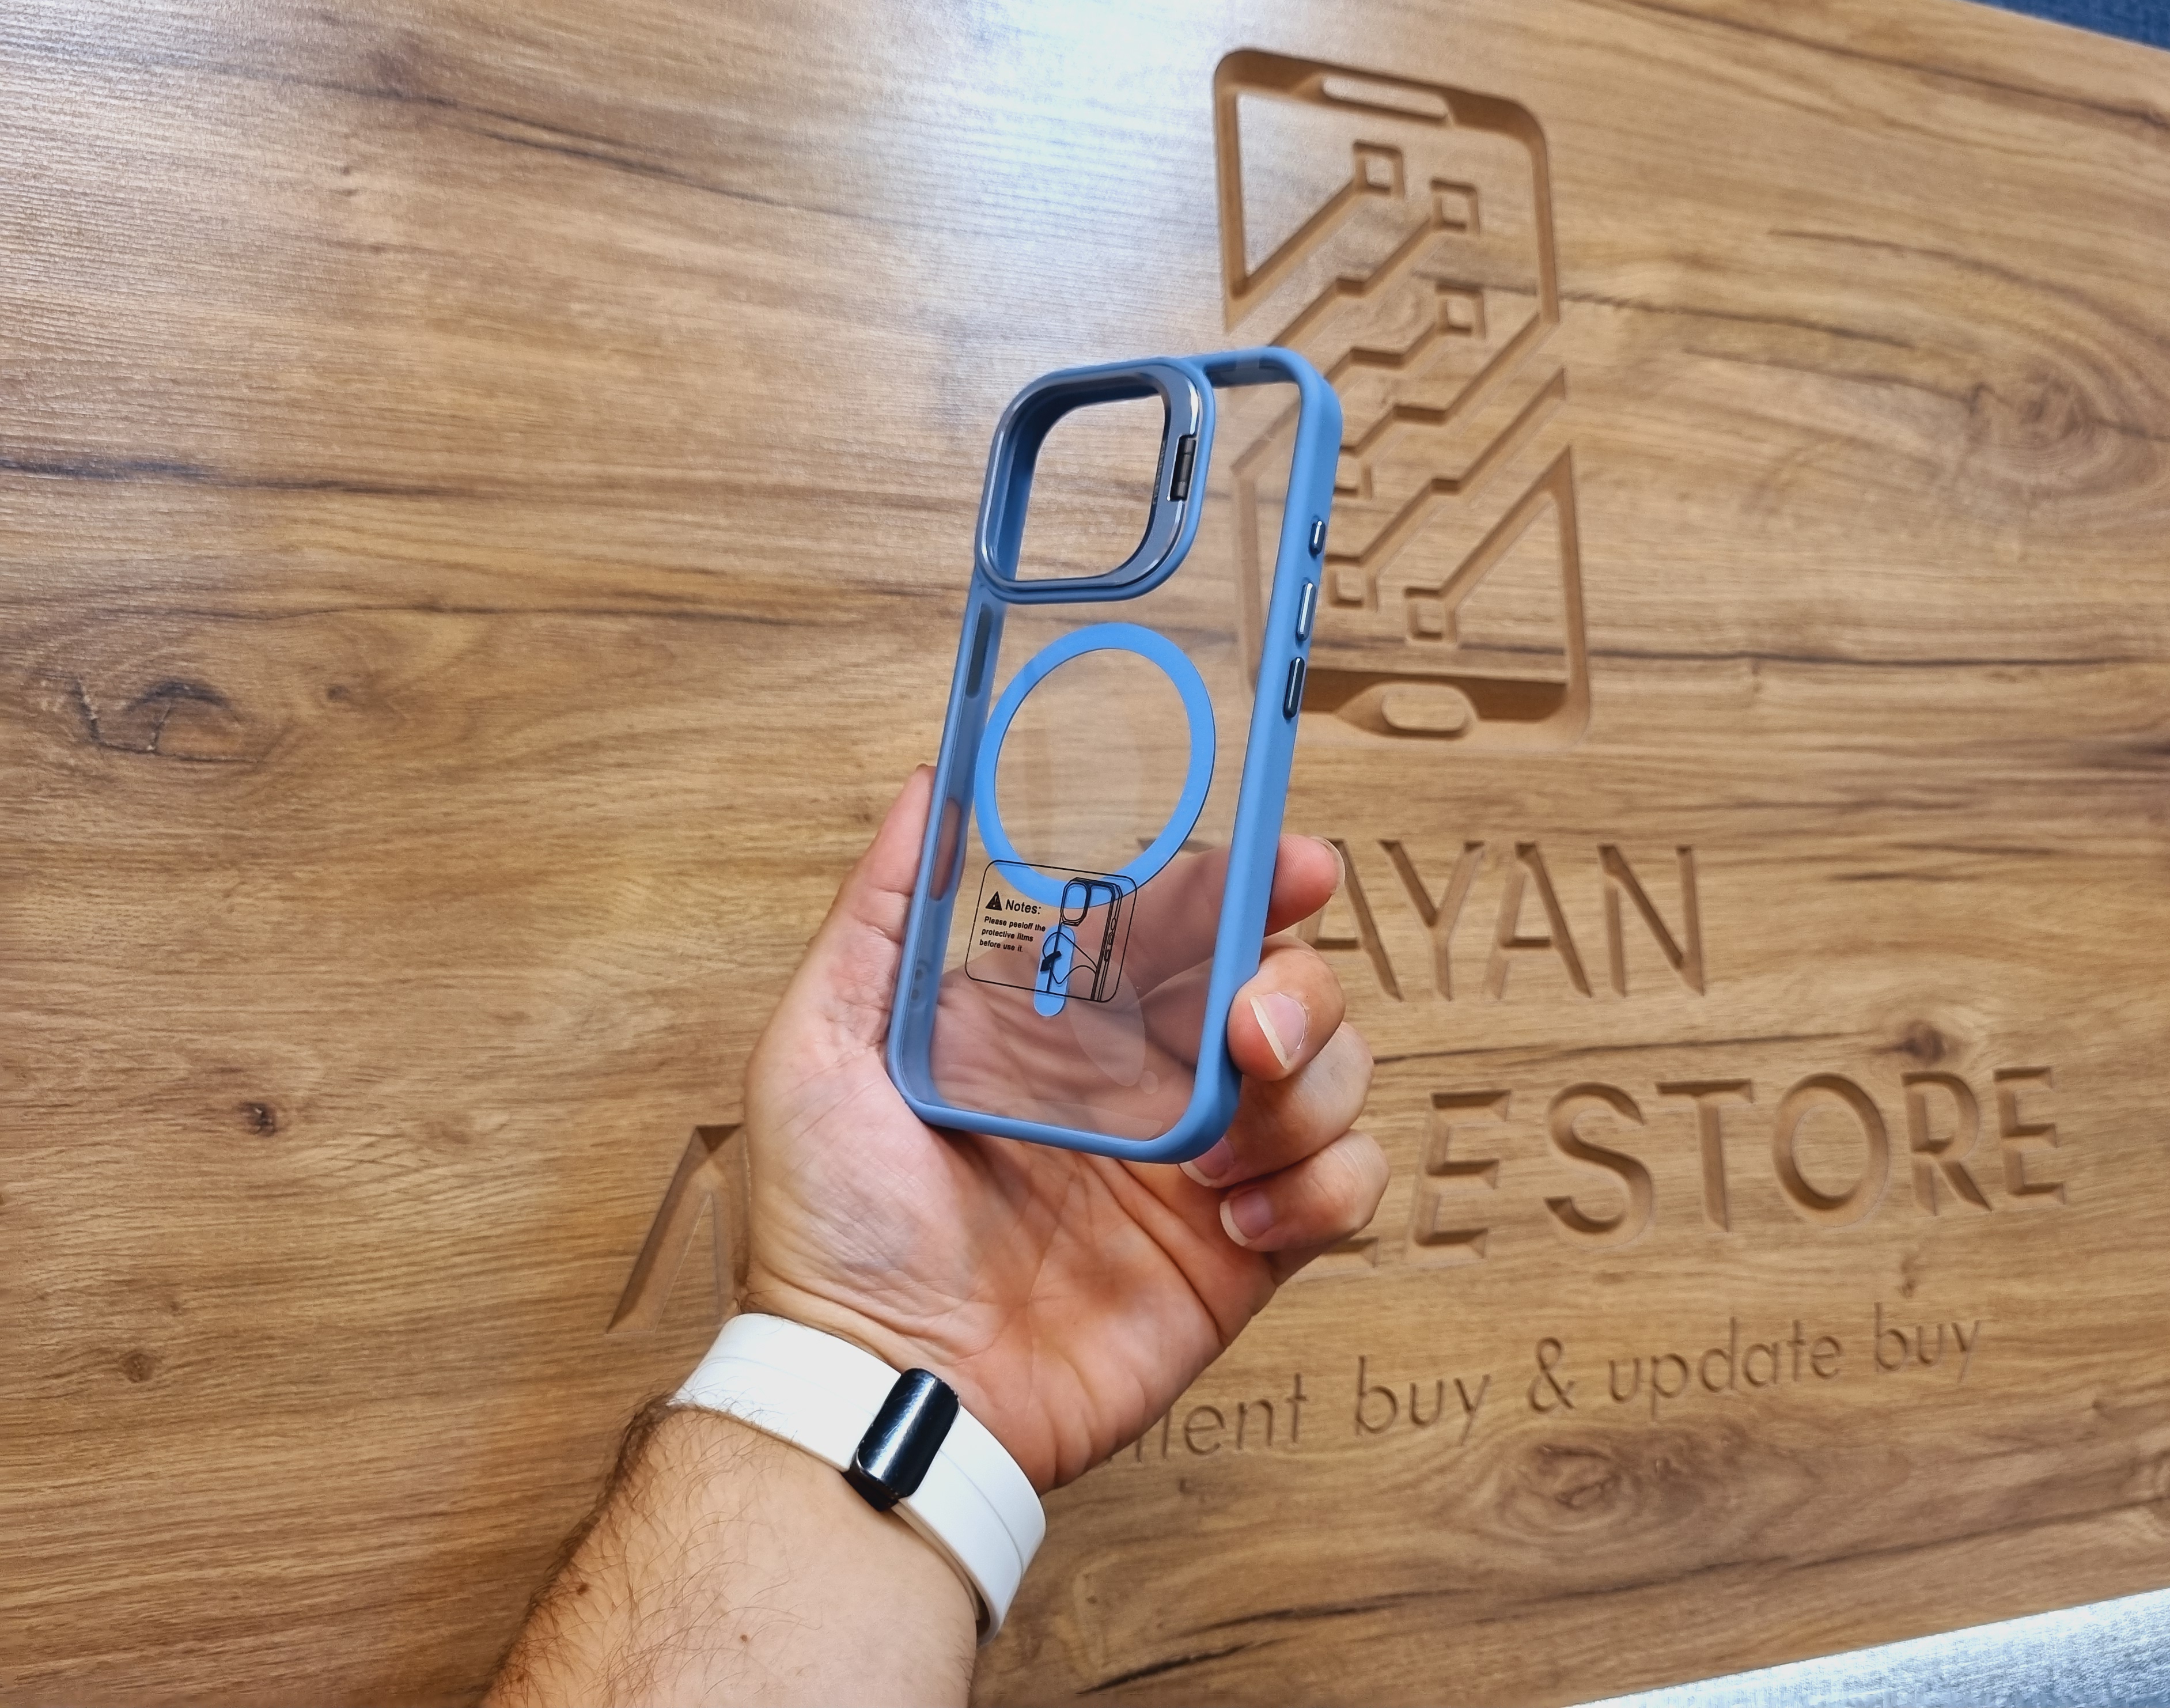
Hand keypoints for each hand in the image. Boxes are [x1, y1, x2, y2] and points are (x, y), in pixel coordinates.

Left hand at [743, 765, 1385, 1489]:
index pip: (1188, 917)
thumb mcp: (823, 1043)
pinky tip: (1235, 1221)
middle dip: (1297, 988)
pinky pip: (1345, 1188)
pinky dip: (1320, 1188)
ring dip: (1307, 1093)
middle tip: (1251, 1031)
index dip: (1252, 881)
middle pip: (1283, 985)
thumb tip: (927, 783)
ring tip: (1214, 1157)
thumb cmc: (835, 1225)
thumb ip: (884, 912)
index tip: (1295, 864)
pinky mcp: (1243, 1255)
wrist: (881, 1386)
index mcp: (1067, 1020)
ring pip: (1331, 1077)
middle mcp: (1147, 1080)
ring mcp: (1203, 1166)